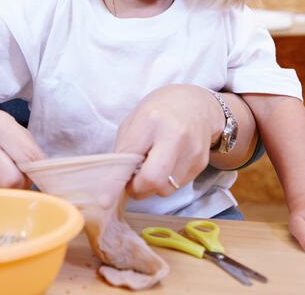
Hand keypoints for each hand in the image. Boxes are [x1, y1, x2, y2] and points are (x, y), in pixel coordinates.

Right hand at [0, 104, 45, 188]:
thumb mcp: (12, 127)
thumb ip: (28, 151)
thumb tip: (43, 177)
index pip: (29, 159)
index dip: (39, 169)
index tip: (42, 172)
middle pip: (11, 183)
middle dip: (21, 183)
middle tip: (21, 174)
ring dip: (8, 189)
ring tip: (5, 174)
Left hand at [114, 85, 218, 199]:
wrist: (195, 104)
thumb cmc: (158, 112)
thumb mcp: (134, 121)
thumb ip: (125, 150)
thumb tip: (114, 183)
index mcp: (151, 120)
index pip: (130, 157)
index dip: (115, 181)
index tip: (104, 200)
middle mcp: (175, 134)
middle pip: (153, 179)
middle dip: (137, 190)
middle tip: (132, 184)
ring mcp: (191, 149)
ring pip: (166, 188)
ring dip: (153, 186)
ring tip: (153, 165)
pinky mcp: (201, 162)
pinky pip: (178, 185)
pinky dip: (168, 180)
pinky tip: (168, 162)